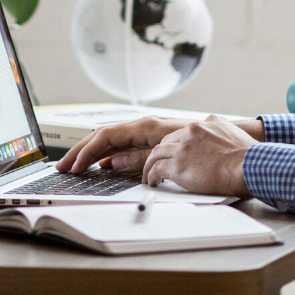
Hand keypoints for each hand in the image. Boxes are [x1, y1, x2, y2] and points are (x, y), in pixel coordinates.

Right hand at [55, 117, 191, 172]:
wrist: (232, 150)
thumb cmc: (203, 150)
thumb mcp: (167, 155)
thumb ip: (138, 159)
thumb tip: (111, 162)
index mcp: (145, 126)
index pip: (106, 135)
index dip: (86, 152)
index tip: (73, 166)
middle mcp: (145, 126)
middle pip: (105, 136)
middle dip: (81, 151)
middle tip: (63, 167)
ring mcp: (150, 132)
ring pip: (113, 141)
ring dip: (93, 153)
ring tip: (76, 166)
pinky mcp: (155, 140)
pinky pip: (126, 145)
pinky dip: (109, 154)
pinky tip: (104, 164)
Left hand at [141, 115, 256, 196]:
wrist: (250, 166)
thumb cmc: (251, 159)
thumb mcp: (237, 137)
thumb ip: (224, 138)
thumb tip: (224, 152)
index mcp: (209, 123)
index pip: (186, 132)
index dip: (178, 144)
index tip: (175, 152)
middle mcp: (193, 130)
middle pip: (167, 140)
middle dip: (161, 152)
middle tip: (156, 163)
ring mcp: (184, 147)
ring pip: (157, 153)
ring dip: (151, 164)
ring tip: (149, 175)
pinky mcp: (178, 165)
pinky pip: (157, 169)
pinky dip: (151, 175)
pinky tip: (152, 181)